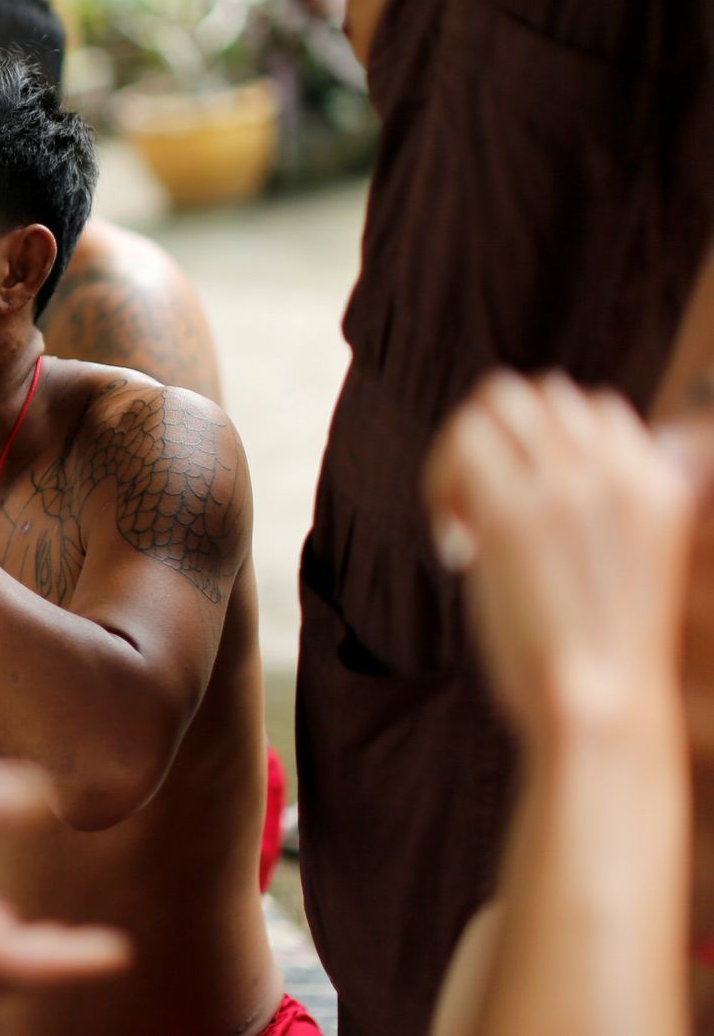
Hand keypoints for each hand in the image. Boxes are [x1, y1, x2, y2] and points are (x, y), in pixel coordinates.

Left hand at [425, 372, 693, 736]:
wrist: (602, 712)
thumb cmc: (608, 661)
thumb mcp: (636, 565)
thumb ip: (608, 510)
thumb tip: (551, 478)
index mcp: (663, 482)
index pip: (598, 410)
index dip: (548, 451)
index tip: (534, 516)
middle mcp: (620, 470)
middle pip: (544, 392)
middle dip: (504, 439)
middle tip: (488, 513)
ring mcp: (568, 485)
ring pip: (497, 399)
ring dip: (468, 450)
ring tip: (468, 523)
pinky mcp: (512, 510)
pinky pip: (459, 441)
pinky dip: (441, 482)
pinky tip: (455, 544)